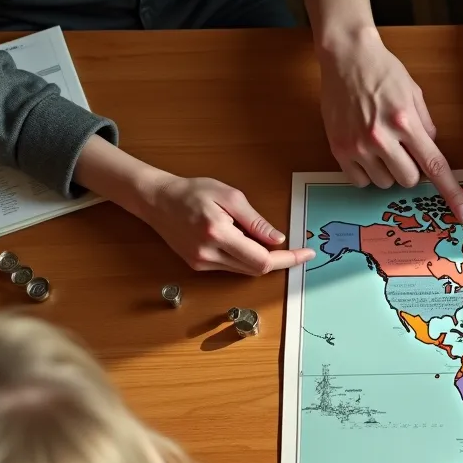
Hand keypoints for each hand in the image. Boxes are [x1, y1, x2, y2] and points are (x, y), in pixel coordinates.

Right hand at [139, 175, 314, 274]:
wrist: (156, 200)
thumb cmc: (192, 191)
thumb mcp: (229, 196)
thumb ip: (255, 221)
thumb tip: (278, 240)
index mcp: (218, 233)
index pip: (262, 259)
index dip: (288, 260)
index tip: (306, 254)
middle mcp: (208, 254)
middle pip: (256, 269)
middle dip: (278, 260)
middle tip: (295, 247)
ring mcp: (201, 263)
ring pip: (244, 271)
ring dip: (261, 259)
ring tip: (259, 237)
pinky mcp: (197, 265)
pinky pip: (231, 267)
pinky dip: (245, 258)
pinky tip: (242, 241)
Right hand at [319, 30, 462, 221]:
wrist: (346, 56)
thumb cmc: (384, 71)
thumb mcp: (414, 94)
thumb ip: (426, 126)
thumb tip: (431, 151)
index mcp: (405, 122)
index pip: (434, 165)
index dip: (451, 192)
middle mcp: (381, 137)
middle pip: (409, 180)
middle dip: (411, 169)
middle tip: (402, 148)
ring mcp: (357, 145)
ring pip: (385, 183)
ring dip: (388, 170)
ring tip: (380, 144)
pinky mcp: (338, 149)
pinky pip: (360, 181)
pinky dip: (367, 172)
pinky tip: (364, 150)